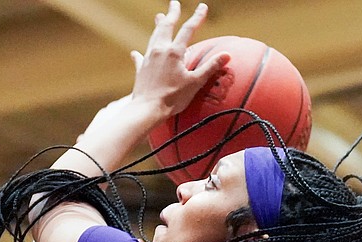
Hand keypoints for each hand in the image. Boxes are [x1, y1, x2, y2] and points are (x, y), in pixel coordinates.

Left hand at [130, 2, 227, 116]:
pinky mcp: (140, 70)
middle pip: (166, 26)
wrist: (146, 110)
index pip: (188, 29)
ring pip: (154, 37)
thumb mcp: (194, 83)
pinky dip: (139, 54)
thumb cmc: (171, 98)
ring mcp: (148, 59)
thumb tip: (226, 55)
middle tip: (173, 3)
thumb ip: (210, 68)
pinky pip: (139, 58)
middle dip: (172, 13)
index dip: (197, 17)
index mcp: (174, 52)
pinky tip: (135, 52)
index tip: (202, 7)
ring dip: (158, 26)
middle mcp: (160, 51)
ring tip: (159, 17)